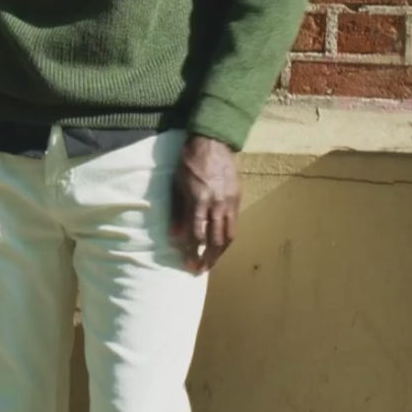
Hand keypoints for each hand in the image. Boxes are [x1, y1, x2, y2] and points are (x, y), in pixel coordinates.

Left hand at [170, 135, 240, 273]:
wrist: (212, 142)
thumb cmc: (189, 162)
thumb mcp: (177, 184)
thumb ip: (177, 211)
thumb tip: (174, 236)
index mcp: (199, 200)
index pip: (196, 233)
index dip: (191, 251)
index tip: (186, 262)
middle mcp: (217, 204)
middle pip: (215, 239)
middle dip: (207, 258)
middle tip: (199, 269)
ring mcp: (229, 202)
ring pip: (228, 235)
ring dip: (219, 253)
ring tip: (211, 262)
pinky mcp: (237, 198)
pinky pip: (234, 224)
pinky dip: (227, 239)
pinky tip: (220, 246)